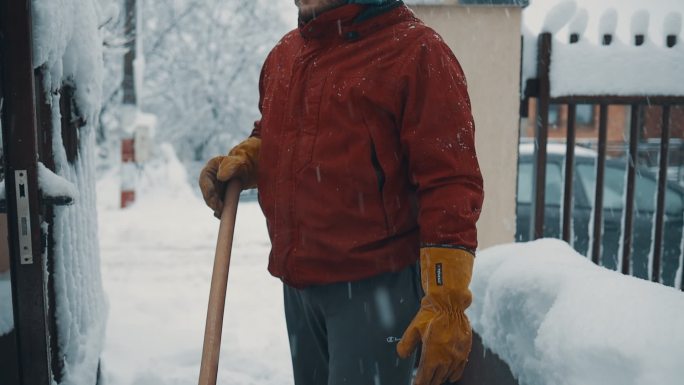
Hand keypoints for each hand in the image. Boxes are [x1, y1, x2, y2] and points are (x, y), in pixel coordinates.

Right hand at [198, 137, 260, 215]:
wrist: (248, 170)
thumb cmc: (241, 164)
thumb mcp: (236, 162)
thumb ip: (230, 166)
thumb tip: (221, 177)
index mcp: (209, 170)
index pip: (204, 181)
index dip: (208, 191)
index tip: (213, 199)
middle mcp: (209, 181)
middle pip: (207, 194)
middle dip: (212, 202)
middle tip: (219, 209)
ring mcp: (214, 190)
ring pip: (212, 201)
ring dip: (216, 208)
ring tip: (222, 214)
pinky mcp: (219, 197)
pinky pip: (218, 205)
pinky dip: (220, 211)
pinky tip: (223, 216)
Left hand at [397, 247, 473, 384]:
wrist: (449, 303)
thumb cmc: (431, 314)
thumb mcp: (413, 328)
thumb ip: (406, 344)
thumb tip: (401, 354)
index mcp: (431, 355)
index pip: (424, 378)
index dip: (419, 383)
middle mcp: (445, 359)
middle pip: (436, 379)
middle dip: (429, 382)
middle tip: (424, 381)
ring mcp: (456, 356)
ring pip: (447, 375)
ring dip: (440, 378)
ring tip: (434, 379)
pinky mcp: (465, 351)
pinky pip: (459, 369)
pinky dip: (454, 375)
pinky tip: (450, 376)